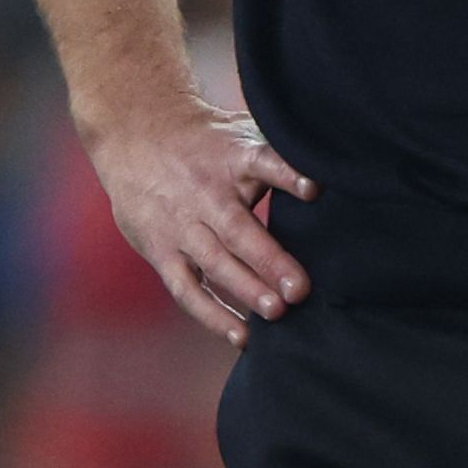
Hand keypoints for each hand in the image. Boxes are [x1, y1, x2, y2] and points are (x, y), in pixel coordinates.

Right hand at [79, 92, 318, 347]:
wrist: (133, 132)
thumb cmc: (204, 140)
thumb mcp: (239, 132)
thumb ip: (278, 151)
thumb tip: (334, 162)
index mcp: (232, 158)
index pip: (263, 162)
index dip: (288, 175)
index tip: (314, 190)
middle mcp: (206, 193)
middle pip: (238, 229)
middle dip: (269, 260)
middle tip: (300, 289)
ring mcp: (181, 225)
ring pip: (214, 262)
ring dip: (245, 290)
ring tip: (277, 313)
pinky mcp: (161, 250)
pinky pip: (186, 287)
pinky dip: (212, 314)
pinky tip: (241, 335)